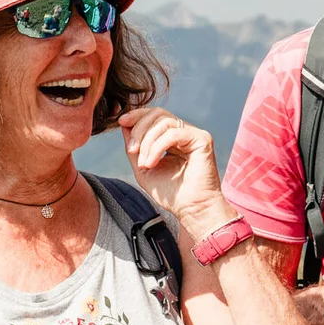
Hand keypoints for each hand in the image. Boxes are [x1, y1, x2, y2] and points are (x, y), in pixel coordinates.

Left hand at [117, 108, 230, 241]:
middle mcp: (184, 133)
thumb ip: (134, 148)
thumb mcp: (143, 169)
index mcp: (172, 137)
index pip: (154, 116)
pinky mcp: (202, 140)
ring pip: (164, 122)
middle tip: (131, 150)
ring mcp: (194, 135)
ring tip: (144, 164)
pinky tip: (151, 163)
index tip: (121, 122)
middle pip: (158, 114)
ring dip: (147, 142)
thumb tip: (124, 125)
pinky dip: (157, 147)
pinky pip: (174, 134)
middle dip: (139, 129)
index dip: (137, 115)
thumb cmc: (171, 194)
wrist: (190, 210)